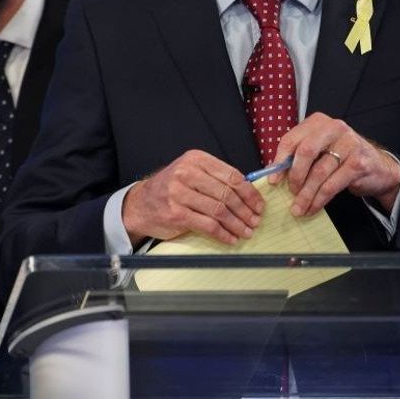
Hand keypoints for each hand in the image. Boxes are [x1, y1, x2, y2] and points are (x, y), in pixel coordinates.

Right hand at [123, 149, 263, 245]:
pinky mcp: (176, 213)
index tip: (259, 205)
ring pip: (219, 211)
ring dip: (237, 224)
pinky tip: (230, 238)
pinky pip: (207, 225)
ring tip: (246, 232)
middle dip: (245, 211)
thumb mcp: (191, 174)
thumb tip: (248, 194)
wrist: (141, 204)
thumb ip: (215, 179)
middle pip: (227, 194)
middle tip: (255, 221)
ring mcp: (179, 193)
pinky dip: (223, 234)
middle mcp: (186, 173)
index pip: (231, 176)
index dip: (249, 193)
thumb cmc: (171, 190)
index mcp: (195, 160)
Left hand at [270, 112, 399, 216]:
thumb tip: (274, 172)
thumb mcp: (319, 150)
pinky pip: (332, 185)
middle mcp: (334, 128)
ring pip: (319, 172)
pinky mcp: (359, 163)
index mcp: (318, 122)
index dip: (279, 161)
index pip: (292, 139)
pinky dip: (319, 199)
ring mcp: (349, 144)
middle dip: (295, 176)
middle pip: (305, 152)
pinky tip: (313, 207)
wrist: (378, 168)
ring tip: (299, 208)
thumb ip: (298, 155)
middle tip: (290, 192)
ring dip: (306, 194)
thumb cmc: (341, 157)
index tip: (274, 180)